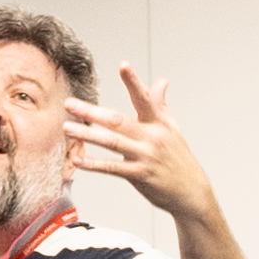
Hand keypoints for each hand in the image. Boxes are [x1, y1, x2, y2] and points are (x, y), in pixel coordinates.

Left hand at [62, 64, 219, 227]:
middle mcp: (152, 137)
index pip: (144, 98)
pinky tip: (78, 160)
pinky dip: (94, 164)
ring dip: (87, 135)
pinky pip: (113, 168)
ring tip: (67, 128)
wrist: (191, 192)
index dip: (134, 82)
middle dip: (92, 111)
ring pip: (112, 142)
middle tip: (70, 104)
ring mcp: (145, 156)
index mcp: (159, 123)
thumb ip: (160, 104)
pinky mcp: (140, 175)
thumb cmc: (179, 159)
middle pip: (118, 120)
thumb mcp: (173, 129)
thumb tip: (162, 81)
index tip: (123, 65)